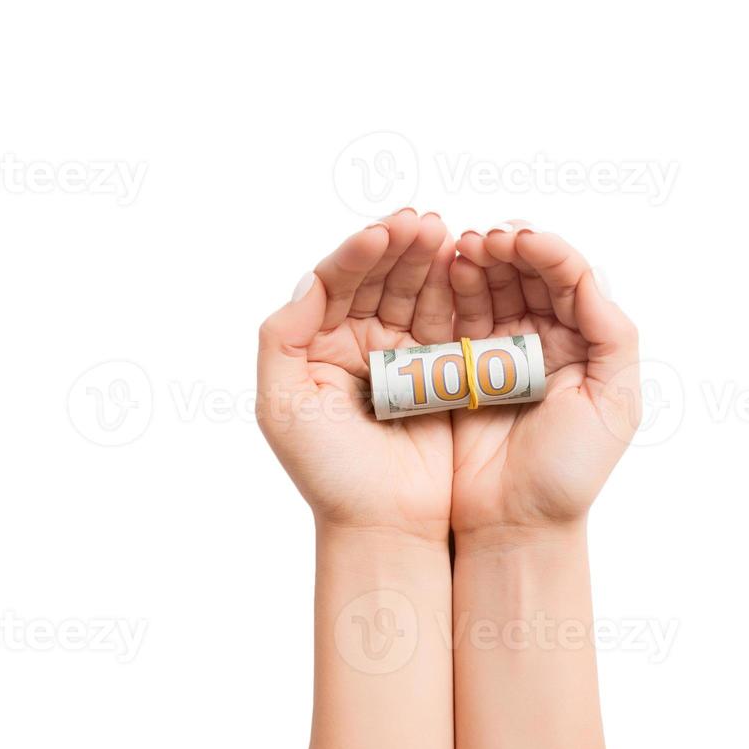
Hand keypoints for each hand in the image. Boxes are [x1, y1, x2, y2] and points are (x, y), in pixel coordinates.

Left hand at [258, 210, 456, 540]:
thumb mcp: (281, 405)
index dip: (359, 254)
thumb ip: (281, 337)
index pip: (336, 282)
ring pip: (417, 293)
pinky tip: (468, 271)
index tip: (382, 233)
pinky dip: (459, 295)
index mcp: (318, 344)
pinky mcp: (444, 373)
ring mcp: (404, 355)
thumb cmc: (328, 474)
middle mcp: (359, 342)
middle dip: (401, 247)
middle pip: (380, 278)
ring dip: (432, 262)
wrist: (385, 525)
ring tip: (449, 237)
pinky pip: (451, 323)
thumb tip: (310, 280)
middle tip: (425, 223)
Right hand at [448, 223, 641, 538]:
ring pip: (489, 286)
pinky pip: (453, 317)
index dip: (547, 252)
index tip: (520, 239)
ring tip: (462, 249)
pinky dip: (448, 289)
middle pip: (526, 273)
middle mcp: (543, 338)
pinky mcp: (458, 367)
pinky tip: (443, 271)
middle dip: (507, 248)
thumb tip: (590, 276)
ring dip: (476, 261)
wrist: (514, 524)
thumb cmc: (569, 473)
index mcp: (585, 342)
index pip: (570, 279)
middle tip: (484, 239)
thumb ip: (613, 337)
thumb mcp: (614, 405)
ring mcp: (498, 350)